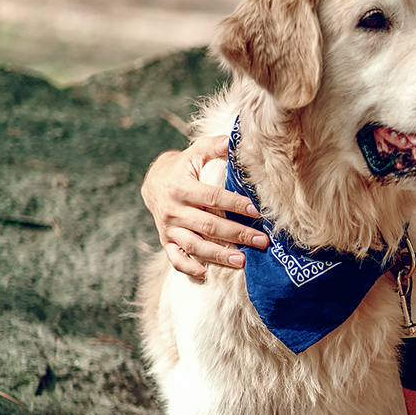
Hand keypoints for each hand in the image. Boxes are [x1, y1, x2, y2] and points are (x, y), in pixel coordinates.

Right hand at [141, 136, 268, 277]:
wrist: (153, 182)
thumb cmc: (184, 166)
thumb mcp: (196, 152)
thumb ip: (215, 146)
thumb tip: (236, 140)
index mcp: (180, 187)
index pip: (212, 198)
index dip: (235, 204)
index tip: (257, 211)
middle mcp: (173, 210)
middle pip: (208, 225)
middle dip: (237, 234)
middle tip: (262, 242)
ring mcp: (168, 228)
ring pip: (194, 245)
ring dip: (219, 255)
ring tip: (243, 262)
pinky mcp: (166, 241)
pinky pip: (175, 258)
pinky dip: (189, 268)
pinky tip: (207, 274)